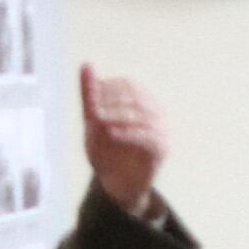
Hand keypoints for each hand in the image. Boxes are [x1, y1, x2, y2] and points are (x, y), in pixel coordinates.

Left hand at [77, 67, 165, 215]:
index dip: (107, 90)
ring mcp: (162, 129)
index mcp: (143, 99)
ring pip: (141, 116)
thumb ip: (90, 93)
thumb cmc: (106, 149)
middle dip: (112, 103)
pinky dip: (127, 134)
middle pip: (136, 98)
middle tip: (92, 112)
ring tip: (98, 122)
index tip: (90, 100)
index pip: (127, 85)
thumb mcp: (93, 120)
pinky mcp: (162, 149)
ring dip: (117, 116)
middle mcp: (156, 111)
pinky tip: (110, 134)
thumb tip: (86, 64)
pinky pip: (147, 137)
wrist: (117, 184)